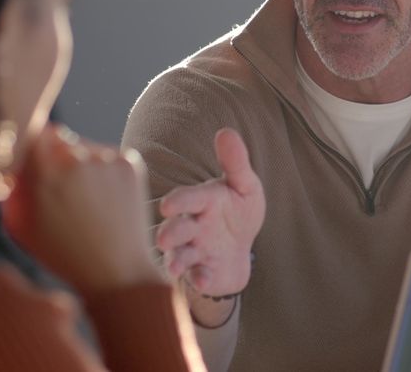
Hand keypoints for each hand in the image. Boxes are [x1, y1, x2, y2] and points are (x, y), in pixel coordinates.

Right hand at [2, 124, 164, 293]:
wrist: (117, 271)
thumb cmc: (62, 253)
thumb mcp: (20, 224)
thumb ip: (11, 185)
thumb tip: (8, 156)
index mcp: (42, 173)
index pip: (28, 132)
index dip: (28, 143)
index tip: (27, 155)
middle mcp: (74, 159)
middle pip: (56, 137)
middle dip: (53, 156)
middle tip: (59, 187)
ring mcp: (105, 158)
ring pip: (83, 146)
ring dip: (80, 163)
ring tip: (86, 201)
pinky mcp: (128, 161)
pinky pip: (107, 155)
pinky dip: (103, 170)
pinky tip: (104, 200)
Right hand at [156, 128, 264, 297]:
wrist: (240, 249)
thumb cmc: (238, 211)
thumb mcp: (244, 186)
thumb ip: (236, 162)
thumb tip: (226, 131)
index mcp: (202, 200)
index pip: (188, 198)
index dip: (179, 201)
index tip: (170, 206)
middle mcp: (192, 225)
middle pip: (176, 229)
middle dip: (170, 234)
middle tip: (165, 239)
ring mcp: (195, 250)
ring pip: (179, 255)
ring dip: (176, 261)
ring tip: (176, 266)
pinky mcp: (201, 272)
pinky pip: (196, 277)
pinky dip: (199, 279)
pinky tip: (205, 280)